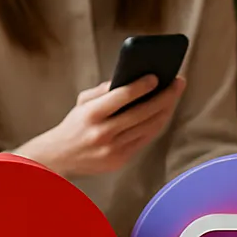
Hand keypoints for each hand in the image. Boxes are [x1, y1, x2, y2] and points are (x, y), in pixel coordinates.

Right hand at [18, 74, 185, 177]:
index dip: (142, 86)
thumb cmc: (75, 125)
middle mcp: (103, 133)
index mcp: (91, 114)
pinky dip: (157, 124)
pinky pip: (145, 139)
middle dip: (165, 96)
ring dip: (166, 109)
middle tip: (178, 82)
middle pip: (142, 113)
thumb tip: (134, 78)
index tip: (157, 76)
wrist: (59, 158)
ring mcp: (113, 150)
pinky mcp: (120, 161)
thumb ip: (105, 90)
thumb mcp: (82, 102)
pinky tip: (164, 112)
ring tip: (174, 95)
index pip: (121, 97)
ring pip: (148, 127)